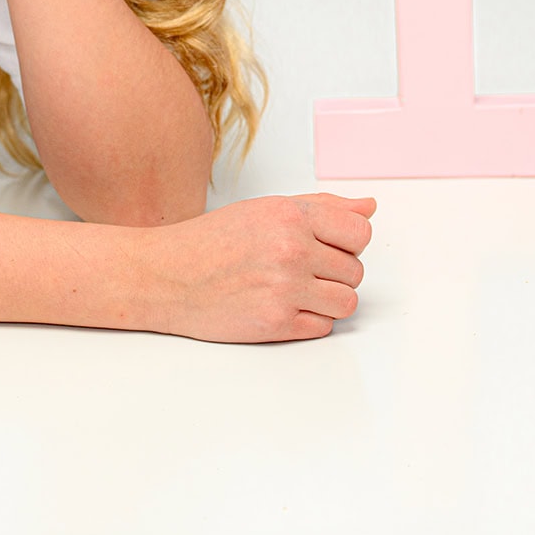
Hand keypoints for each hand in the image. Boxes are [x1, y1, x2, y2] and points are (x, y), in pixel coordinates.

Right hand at [139, 194, 376, 342]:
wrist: (165, 276)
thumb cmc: (210, 242)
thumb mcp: (265, 209)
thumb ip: (322, 207)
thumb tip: (369, 207)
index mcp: (290, 215)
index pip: (359, 231)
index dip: (347, 241)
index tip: (328, 245)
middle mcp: (291, 249)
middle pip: (355, 270)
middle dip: (333, 272)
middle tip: (299, 269)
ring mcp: (285, 288)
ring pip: (346, 302)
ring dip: (327, 299)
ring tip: (296, 289)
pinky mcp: (277, 323)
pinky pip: (323, 327)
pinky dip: (309, 320)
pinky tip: (282, 306)